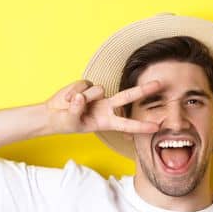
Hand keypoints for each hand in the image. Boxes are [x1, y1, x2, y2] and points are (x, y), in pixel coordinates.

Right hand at [43, 79, 162, 135]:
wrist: (52, 114)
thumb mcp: (71, 122)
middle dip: (143, 90)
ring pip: (98, 90)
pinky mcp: (88, 85)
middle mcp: (106, 107)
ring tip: (70, 105)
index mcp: (106, 121)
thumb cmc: (65, 123)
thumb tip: (80, 97)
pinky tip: (67, 98)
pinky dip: (73, 91)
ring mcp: (98, 95)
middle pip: (127, 96)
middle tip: (159, 84)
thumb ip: (76, 110)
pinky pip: (84, 84)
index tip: (156, 127)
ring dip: (82, 98)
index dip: (140, 126)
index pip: (126, 124)